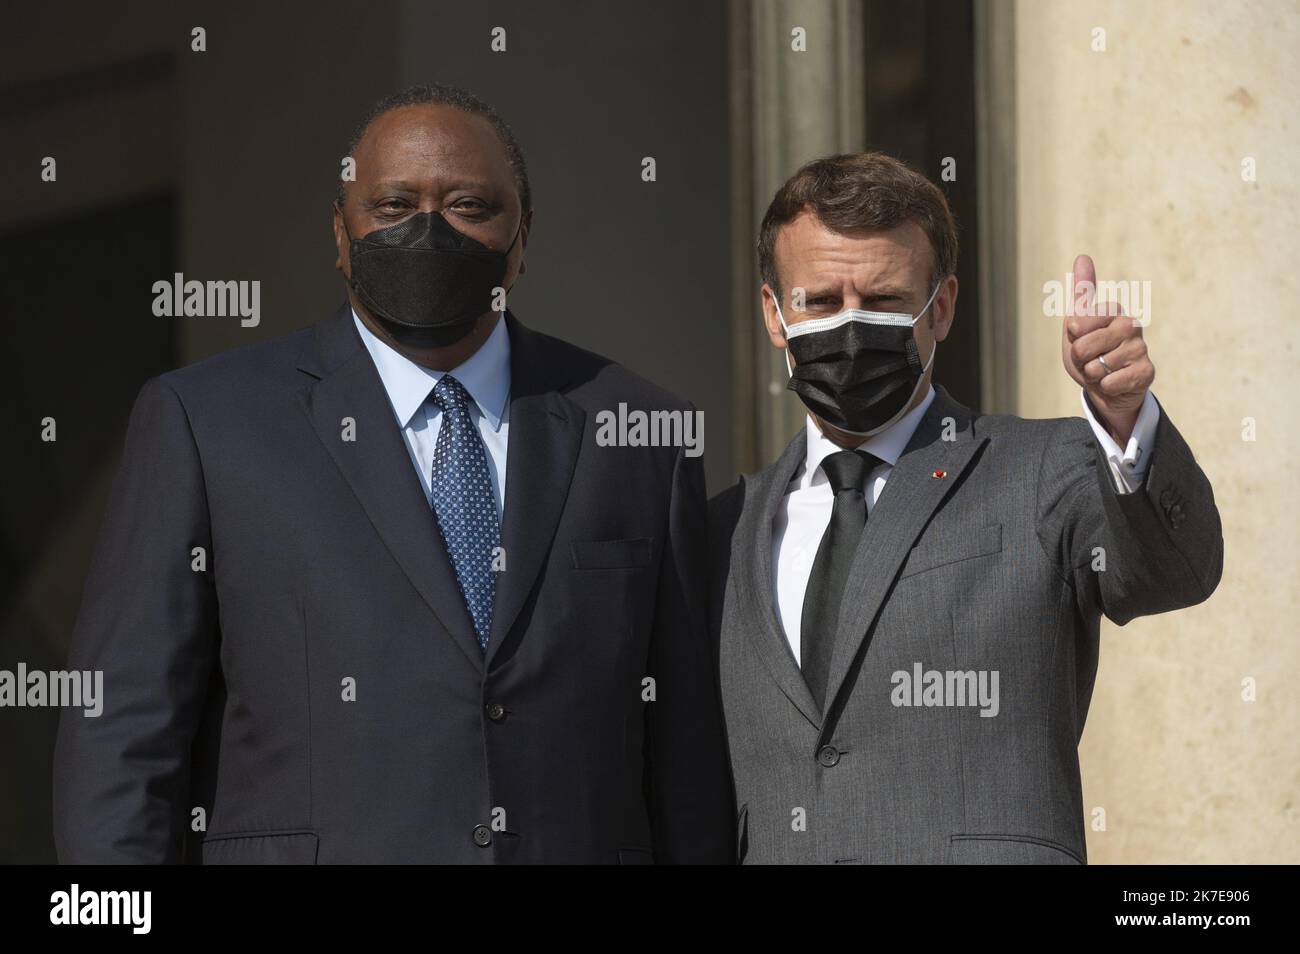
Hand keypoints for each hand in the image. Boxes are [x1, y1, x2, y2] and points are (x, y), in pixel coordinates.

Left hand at [1061, 254, 1153, 444]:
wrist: (1103, 387)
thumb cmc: (1088, 353)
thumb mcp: (1076, 324)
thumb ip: (1080, 293)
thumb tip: (1083, 257)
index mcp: (1113, 311)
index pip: (1078, 322)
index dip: (1072, 338)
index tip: (1079, 339)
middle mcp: (1131, 325)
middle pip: (1083, 346)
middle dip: (1079, 359)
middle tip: (1090, 359)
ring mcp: (1141, 348)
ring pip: (1097, 366)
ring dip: (1092, 374)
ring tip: (1102, 371)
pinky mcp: (1146, 372)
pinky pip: (1112, 381)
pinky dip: (1105, 386)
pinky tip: (1113, 382)